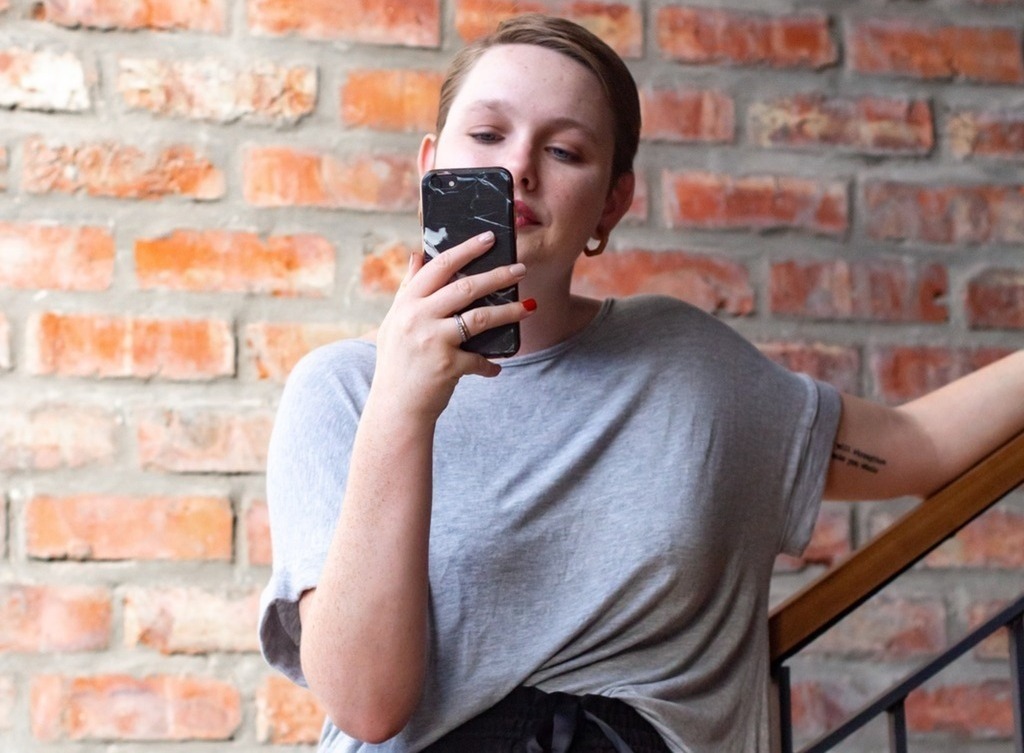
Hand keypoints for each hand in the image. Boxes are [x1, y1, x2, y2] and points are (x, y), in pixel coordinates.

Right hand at [372, 231, 532, 421]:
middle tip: (521, 268)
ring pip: (481, 317)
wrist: (394, 408)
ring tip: (529, 306)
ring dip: (509, 311)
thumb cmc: (397, 364)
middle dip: (498, 275)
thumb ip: (407, 289)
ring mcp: (432, 340)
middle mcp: (417, 317)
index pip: (439, 266)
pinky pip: (479, 359)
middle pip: (466, 286)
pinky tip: (497, 367)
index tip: (489, 238)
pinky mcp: (447, 365)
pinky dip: (490, 365)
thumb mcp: (394, 323)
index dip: (466, 249)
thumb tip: (416, 255)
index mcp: (406, 303)